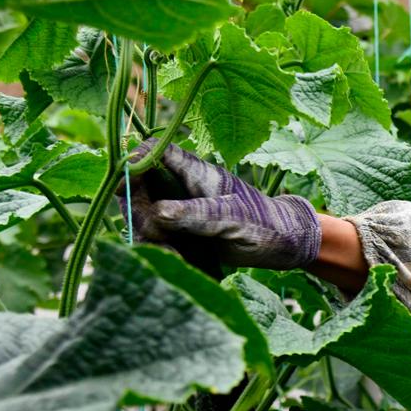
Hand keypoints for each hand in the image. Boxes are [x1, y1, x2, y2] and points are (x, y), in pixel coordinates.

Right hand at [124, 140, 321, 271]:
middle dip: (137, 210)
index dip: (135, 162)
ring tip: (173, 252)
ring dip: (149, 235)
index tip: (126, 184)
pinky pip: (157, 237)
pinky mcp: (183, 232)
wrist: (285, 245)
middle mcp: (183, 188)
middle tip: (155, 232)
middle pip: (139, 187)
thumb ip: (198, 214)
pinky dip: (161, 249)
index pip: (154, 151)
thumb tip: (158, 213)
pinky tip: (179, 259)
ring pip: (143, 216)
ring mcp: (181, 210)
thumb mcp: (234, 218)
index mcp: (195, 173)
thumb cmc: (266, 223)